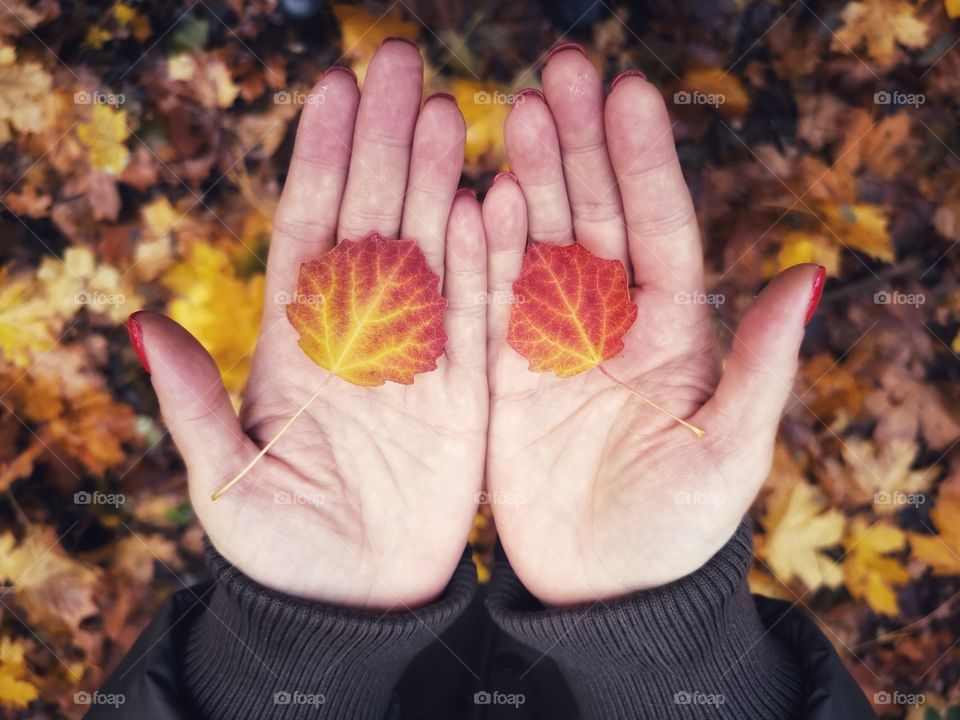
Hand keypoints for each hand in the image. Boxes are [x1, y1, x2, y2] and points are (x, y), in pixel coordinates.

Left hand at [132, 41, 487, 609]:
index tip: (334, 91)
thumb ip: (194, 405)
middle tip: (400, 63)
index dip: (321, 161)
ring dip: (436, 180)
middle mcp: (361, 335)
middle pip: (373, 218)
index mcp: (297, 345)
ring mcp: (419, 356)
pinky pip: (479, 315)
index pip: (310, 233)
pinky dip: (485, 259)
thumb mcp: (225, 484)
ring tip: (446, 108)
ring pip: (429, 250)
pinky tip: (493, 198)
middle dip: (384, 142)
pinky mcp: (469, 392)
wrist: (356, 603)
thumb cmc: (282, 549)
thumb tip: (143, 326)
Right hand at [482, 49, 823, 605]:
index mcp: (673, 333)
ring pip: (539, 244)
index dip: (643, 161)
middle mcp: (610, 324)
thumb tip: (808, 275)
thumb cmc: (677, 530)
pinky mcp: (501, 375)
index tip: (627, 92)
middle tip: (561, 72)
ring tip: (515, 111)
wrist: (601, 592)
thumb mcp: (730, 452)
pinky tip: (476, 198)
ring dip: (530, 178)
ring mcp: (550, 345)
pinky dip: (482, 253)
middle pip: (595, 217)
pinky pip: (488, 303)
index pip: (659, 228)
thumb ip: (761, 365)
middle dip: (579, 145)